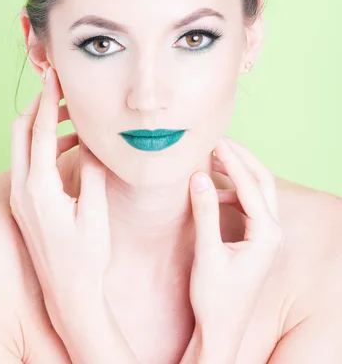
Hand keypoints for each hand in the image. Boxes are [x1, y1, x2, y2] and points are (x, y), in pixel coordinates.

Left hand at [10, 66, 137, 362]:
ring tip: (73, 115)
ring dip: (43, 125)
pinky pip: (28, 161)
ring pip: (22, 145)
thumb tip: (93, 140)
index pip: (41, 131)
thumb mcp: (96, 212)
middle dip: (39, 106)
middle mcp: (22, 188)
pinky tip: (71, 145)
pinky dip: (44, 145)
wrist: (69, 291)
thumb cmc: (87, 256)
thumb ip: (93, 171)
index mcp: (40, 188)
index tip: (55, 77)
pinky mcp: (24, 202)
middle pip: (20, 131)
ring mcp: (20, 196)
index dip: (49, 101)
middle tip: (61, 89)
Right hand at [181, 137, 284, 362]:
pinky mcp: (256, 241)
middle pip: (263, 182)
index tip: (214, 141)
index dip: (232, 161)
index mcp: (267, 234)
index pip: (250, 186)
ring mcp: (267, 237)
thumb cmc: (215, 298)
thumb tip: (199, 176)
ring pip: (258, 192)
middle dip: (242, 159)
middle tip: (219, 142)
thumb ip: (205, 212)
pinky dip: (233, 191)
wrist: (221, 330)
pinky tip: (214, 190)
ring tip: (214, 158)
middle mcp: (273, 232)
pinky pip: (249, 205)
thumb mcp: (207, 253)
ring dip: (238, 173)